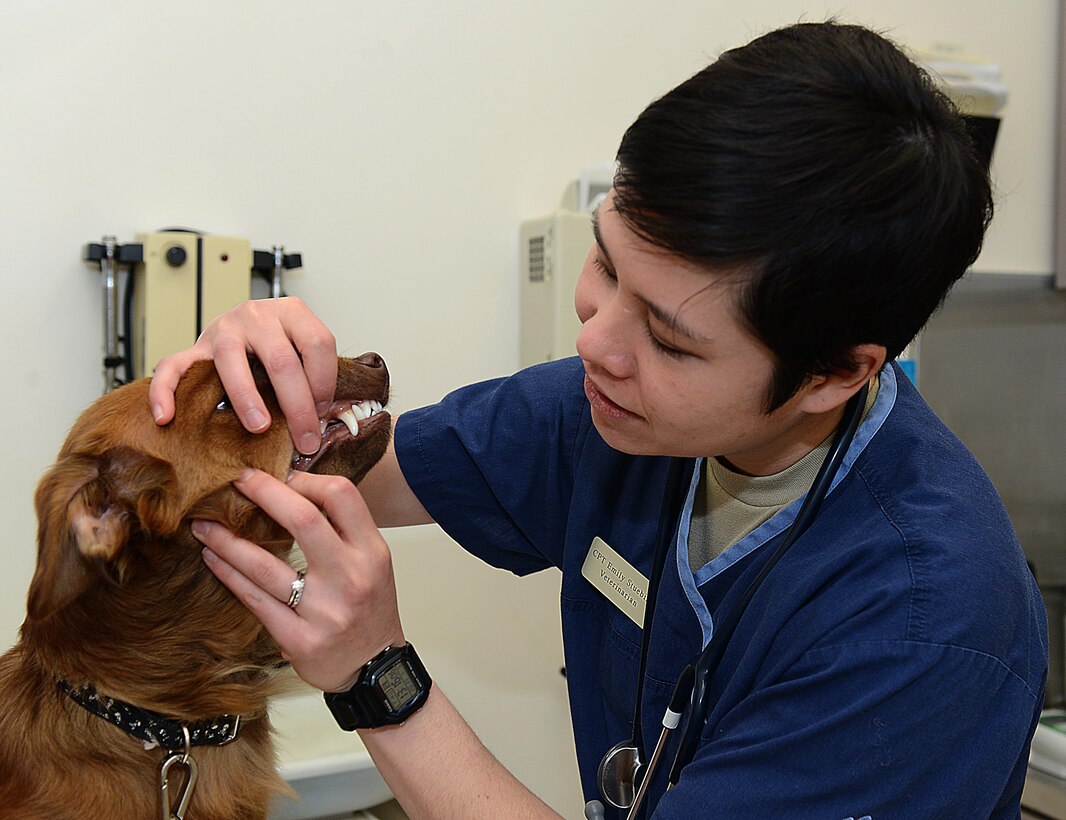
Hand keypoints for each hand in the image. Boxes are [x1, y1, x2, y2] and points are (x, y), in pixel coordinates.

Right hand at [148, 297, 337, 455]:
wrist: (242, 331)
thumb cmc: (278, 347)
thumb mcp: (303, 349)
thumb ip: (315, 374)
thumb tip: (331, 420)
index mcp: (291, 311)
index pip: (317, 343)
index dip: (325, 382)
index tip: (322, 412)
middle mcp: (256, 315)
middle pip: (281, 360)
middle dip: (296, 406)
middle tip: (304, 439)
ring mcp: (222, 328)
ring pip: (231, 361)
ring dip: (247, 398)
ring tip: (258, 428)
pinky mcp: (194, 348)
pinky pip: (172, 367)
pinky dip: (166, 391)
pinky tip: (167, 416)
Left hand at [192, 468, 404, 692]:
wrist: (375, 667)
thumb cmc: (369, 607)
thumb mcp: (371, 561)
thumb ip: (340, 528)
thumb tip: (293, 488)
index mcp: (371, 551)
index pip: (341, 496)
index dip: (305, 479)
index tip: (281, 476)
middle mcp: (351, 577)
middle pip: (303, 520)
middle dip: (264, 492)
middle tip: (237, 479)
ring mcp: (324, 612)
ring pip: (265, 565)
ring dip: (227, 540)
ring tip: (203, 524)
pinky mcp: (299, 640)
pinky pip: (255, 600)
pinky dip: (229, 575)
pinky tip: (213, 559)